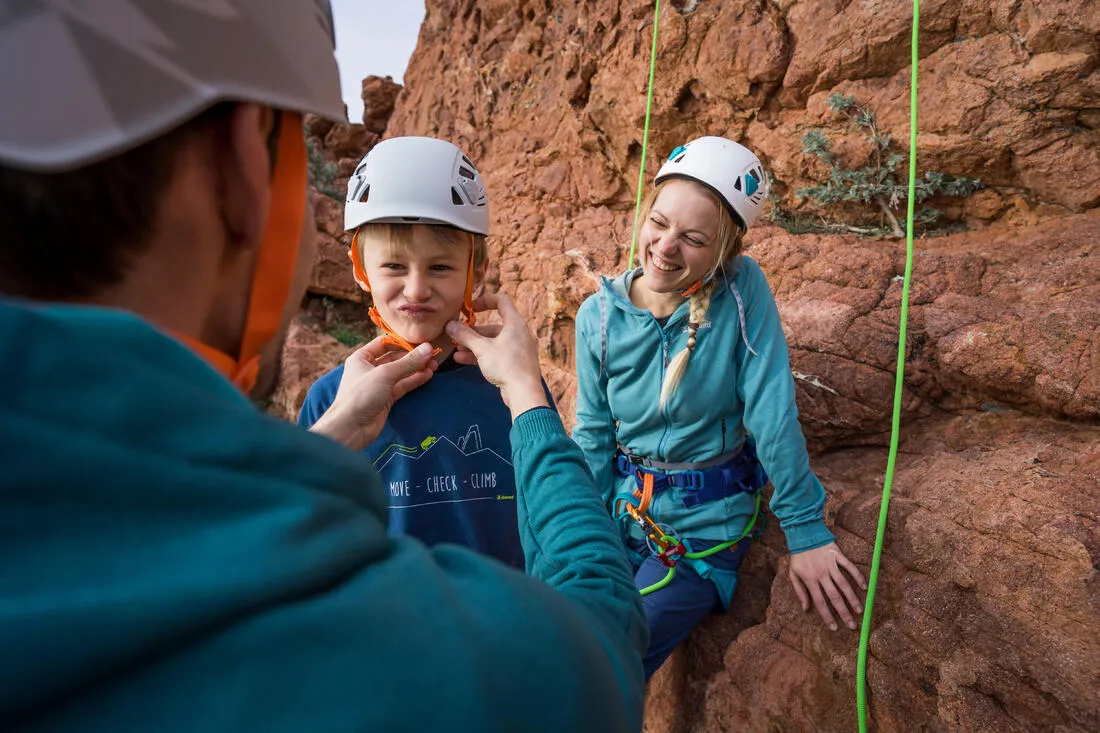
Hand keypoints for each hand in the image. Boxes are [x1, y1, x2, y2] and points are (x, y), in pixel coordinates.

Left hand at [309, 338, 436, 450]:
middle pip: (395, 358)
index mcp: (361, 358)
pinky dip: (414, 380)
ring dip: (416, 368)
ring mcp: (378, 384)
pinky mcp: (386, 398)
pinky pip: (402, 385)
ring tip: (434, 365)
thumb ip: (408, 361)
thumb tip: (428, 348)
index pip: (384, 343)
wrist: (350, 428)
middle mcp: (369, 369)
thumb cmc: (361, 395)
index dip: (402, 342)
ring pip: (401, 373)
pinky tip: (427, 375)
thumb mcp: (385, 374)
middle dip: (413, 356)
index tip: (421, 341)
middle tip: (432, 354)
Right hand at [445, 292, 547, 419]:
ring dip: (474, 345)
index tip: (469, 308)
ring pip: (493, 342)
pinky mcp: (515, 363)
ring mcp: (518, 349)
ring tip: (456, 350)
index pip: (501, 301)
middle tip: (457, 335)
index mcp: (515, 323)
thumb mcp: (482, 348)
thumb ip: (465, 335)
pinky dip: (481, 355)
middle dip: (473, 331)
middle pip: (493, 326)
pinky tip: (463, 360)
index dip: (484, 300)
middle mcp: (519, 333)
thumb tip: (450, 325)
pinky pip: (496, 354)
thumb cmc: (506, 365)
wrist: (524, 393)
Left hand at [789, 542, 866, 631]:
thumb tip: (806, 609)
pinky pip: (850, 567)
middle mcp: (821, 574)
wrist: (803, 533)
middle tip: (852, 625)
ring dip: (853, 598)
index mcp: (809, 580)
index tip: (834, 628)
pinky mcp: (837, 555)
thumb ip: (800, 591)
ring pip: (844, 584)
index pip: (819, 602)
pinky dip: (858, 577)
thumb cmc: (798, 556)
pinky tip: (865, 587)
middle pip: (834, 597)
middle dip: (844, 613)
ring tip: (860, 611)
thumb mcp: (793, 574)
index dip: (827, 616)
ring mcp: (830, 564)